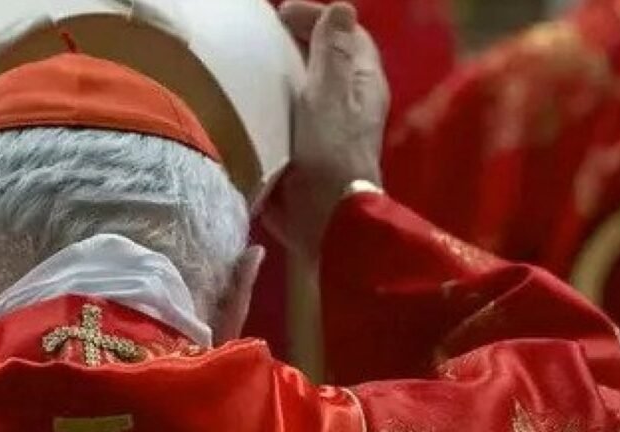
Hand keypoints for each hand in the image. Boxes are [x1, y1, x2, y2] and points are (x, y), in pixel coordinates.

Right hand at [268, 1, 388, 261]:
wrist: (325, 221)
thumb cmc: (328, 156)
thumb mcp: (329, 96)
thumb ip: (333, 53)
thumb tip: (342, 8)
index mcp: (364, 84)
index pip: (347, 34)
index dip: (317, 18)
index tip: (281, 14)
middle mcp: (354, 104)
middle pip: (331, 59)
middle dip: (301, 40)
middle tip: (265, 34)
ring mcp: (334, 130)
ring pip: (313, 87)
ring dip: (288, 71)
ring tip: (256, 63)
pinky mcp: (313, 153)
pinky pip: (297, 114)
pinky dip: (279, 101)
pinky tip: (256, 104)